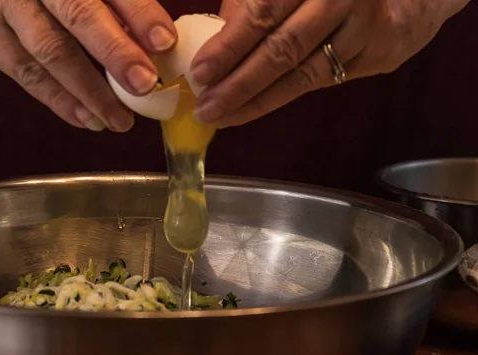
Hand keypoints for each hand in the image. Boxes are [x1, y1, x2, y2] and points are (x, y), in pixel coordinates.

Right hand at [0, 0, 176, 130]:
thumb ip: (109, 5)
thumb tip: (155, 45)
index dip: (140, 12)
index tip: (165, 42)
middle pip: (78, 15)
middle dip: (116, 52)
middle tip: (145, 84)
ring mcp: (4, 6)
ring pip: (52, 51)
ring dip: (90, 90)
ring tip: (120, 120)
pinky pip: (27, 75)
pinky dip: (60, 101)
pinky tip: (87, 119)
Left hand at [192, 0, 470, 126]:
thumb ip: (259, 0)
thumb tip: (218, 36)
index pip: (265, 10)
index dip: (230, 44)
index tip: (200, 72)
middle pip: (284, 48)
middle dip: (240, 83)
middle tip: (206, 107)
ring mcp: (367, 27)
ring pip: (305, 74)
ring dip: (258, 100)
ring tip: (224, 116)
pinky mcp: (381, 54)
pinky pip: (325, 82)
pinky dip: (285, 96)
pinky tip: (256, 107)